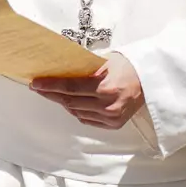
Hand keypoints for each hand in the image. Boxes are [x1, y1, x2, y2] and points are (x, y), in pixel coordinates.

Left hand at [30, 52, 144, 128]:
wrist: (150, 81)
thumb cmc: (126, 66)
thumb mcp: (104, 62)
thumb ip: (83, 68)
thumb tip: (57, 69)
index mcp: (106, 88)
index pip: (70, 88)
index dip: (50, 86)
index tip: (35, 83)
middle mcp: (108, 106)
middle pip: (70, 102)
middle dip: (51, 94)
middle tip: (38, 87)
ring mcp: (111, 117)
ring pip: (76, 112)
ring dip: (63, 103)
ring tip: (53, 93)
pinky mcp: (113, 124)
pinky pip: (86, 119)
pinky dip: (76, 110)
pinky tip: (71, 102)